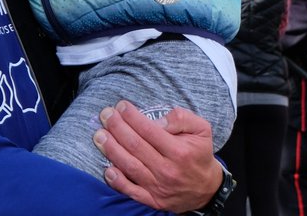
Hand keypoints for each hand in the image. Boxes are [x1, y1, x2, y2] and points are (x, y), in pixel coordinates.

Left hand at [94, 101, 220, 211]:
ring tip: (99, 135)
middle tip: (105, 115)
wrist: (207, 189)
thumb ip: (182, 118)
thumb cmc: (199, 154)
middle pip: (135, 146)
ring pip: (130, 166)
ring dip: (111, 149)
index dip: (132, 116)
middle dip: (117, 127)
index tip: (121, 106)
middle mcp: (167, 169)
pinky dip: (118, 181)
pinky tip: (107, 169)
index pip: (149, 130)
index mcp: (179, 151)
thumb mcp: (202, 130)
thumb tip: (159, 121)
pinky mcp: (153, 200)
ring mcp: (159, 187)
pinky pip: (131, 191)